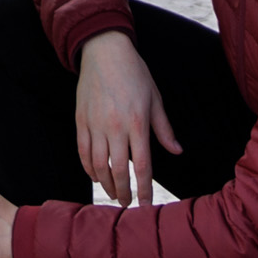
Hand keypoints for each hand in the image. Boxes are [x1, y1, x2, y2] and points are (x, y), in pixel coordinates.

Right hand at [73, 32, 177, 205]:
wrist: (104, 51)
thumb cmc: (134, 73)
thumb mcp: (155, 99)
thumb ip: (164, 129)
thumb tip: (177, 151)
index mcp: (137, 123)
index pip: (142, 166)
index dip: (144, 190)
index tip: (146, 206)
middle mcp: (115, 127)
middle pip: (119, 171)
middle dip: (124, 192)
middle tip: (127, 205)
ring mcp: (95, 125)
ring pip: (98, 165)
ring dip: (106, 183)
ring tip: (113, 193)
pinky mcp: (81, 120)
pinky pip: (82, 151)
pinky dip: (88, 167)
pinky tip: (95, 175)